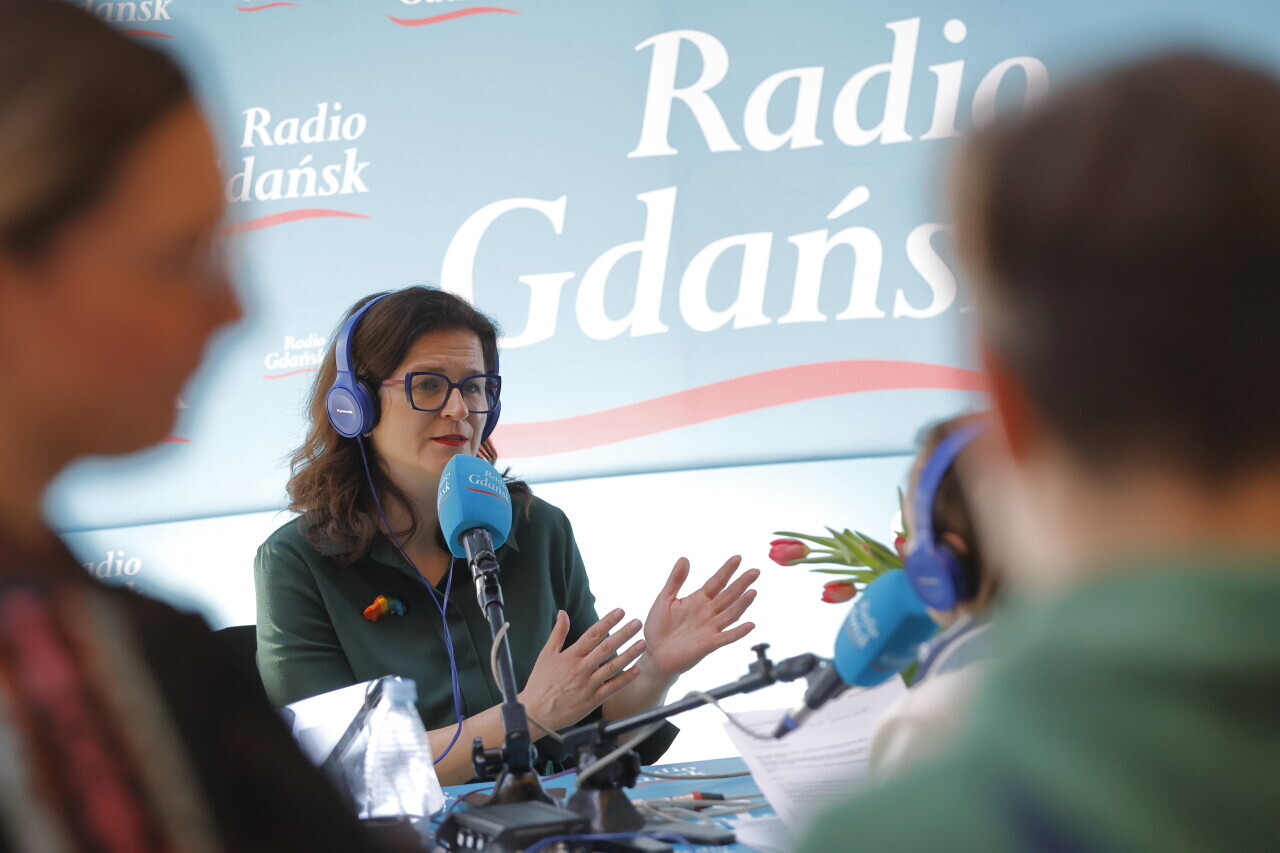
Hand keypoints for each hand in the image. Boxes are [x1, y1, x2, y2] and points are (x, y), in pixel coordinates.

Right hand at [518, 608, 645, 731]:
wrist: (535, 713)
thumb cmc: (540, 683)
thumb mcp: (545, 655)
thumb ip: (557, 634)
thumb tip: (562, 613)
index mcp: (570, 656)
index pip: (592, 634)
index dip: (607, 621)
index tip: (620, 611)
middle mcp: (580, 669)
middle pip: (606, 648)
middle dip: (623, 634)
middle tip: (637, 623)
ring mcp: (587, 685)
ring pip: (612, 667)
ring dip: (629, 654)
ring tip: (642, 643)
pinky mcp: (592, 701)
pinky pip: (612, 688)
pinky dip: (625, 679)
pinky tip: (636, 669)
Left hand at [641, 555, 758, 679]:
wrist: (654, 654)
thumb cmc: (658, 627)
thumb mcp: (665, 599)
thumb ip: (675, 580)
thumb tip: (685, 558)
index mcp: (699, 599)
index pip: (716, 582)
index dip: (727, 570)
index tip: (738, 558)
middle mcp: (708, 612)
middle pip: (728, 595)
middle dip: (741, 583)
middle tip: (755, 571)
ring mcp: (710, 628)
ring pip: (730, 614)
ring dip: (742, 604)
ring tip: (752, 592)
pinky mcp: (708, 644)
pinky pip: (726, 637)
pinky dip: (739, 632)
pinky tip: (750, 625)